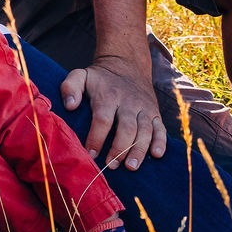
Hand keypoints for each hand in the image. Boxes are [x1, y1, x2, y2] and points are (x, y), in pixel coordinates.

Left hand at [64, 54, 165, 169]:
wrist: (127, 65)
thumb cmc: (100, 78)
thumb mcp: (81, 75)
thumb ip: (70, 87)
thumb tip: (69, 106)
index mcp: (109, 97)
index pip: (103, 120)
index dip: (97, 138)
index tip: (91, 154)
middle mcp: (129, 103)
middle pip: (127, 128)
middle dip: (119, 149)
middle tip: (111, 166)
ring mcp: (144, 109)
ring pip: (145, 131)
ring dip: (139, 149)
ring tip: (131, 166)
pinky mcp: (155, 113)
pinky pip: (161, 128)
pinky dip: (161, 142)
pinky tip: (156, 155)